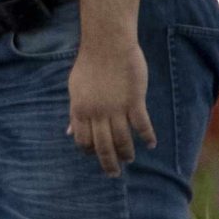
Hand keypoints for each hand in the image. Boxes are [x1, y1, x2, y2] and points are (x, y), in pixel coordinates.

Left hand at [67, 37, 154, 176]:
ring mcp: (116, 109)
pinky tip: (151, 144)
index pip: (82, 140)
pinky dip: (147, 137)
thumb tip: (67, 132)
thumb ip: (74, 112)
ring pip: (122, 139)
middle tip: (113, 173)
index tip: (96, 155)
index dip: (89, 150)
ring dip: (127, 152)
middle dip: (108, 162)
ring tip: (130, 159)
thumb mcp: (74, 90)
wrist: (107, 45)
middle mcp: (96, 113)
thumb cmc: (89, 65)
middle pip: (102, 146)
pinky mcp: (134, 101)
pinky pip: (142, 125)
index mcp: (79, 110)